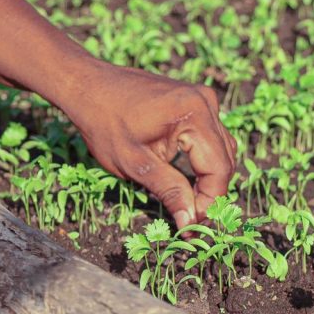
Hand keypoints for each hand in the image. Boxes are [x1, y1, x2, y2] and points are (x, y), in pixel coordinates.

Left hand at [61, 62, 236, 228]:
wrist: (89, 87)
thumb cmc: (105, 123)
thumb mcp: (135, 164)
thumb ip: (169, 191)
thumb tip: (190, 222)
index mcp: (194, 114)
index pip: (218, 168)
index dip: (210, 201)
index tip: (193, 226)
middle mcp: (205, 102)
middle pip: (224, 159)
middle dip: (211, 193)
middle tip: (191, 222)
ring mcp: (202, 99)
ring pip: (221, 149)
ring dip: (209, 178)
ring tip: (190, 205)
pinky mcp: (195, 101)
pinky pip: (211, 136)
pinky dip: (203, 160)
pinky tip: (188, 180)